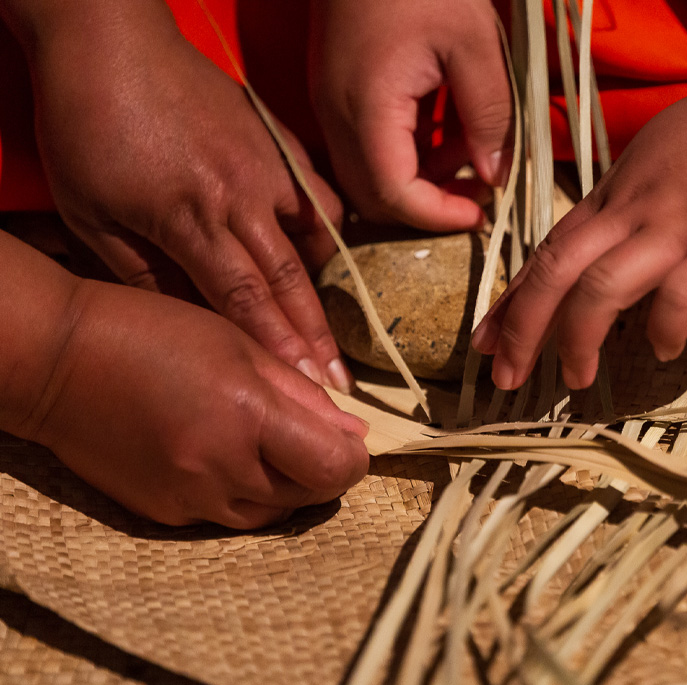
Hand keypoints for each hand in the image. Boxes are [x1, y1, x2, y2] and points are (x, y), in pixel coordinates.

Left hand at [23, 2, 351, 391]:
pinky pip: (318, 194)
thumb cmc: (87, 124)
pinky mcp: (278, 141)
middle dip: (316, 336)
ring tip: (331, 322)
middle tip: (340, 380)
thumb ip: (139, 270)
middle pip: (291, 280)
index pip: (246, 298)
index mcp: (191, 217)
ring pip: (317, 236)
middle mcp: (242, 195)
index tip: (307, 382)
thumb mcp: (87, 211)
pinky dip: (325, 230)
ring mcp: (268, 165)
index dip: (279, 346)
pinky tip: (321, 252)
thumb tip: (184, 318)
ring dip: (326, 284)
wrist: (111, 39)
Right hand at [30, 278, 369, 528]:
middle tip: (312, 439)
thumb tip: (353, 432)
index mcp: (248, 415)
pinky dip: (241, 495)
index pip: (335, 468)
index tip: (350, 440)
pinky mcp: (164, 514)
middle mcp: (222, 468)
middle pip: (309, 496)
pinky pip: (225, 519)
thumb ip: (303, 394)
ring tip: (270, 447)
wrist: (59, 362)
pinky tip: (225, 458)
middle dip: (323, 471)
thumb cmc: (153, 334)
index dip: (354, 458)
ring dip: (286, 489)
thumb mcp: (241, 344)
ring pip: (271, 515)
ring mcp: (190, 498)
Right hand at [309, 0, 511, 230]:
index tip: (480, 213)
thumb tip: (494, 175)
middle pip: (373, 196)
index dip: (437, 218)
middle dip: (429, 206)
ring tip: (472, 150)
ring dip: (421, 179)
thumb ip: (488, 116)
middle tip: (479, 191)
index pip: (392, 196)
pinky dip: (409, 153)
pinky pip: (368, 145)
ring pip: (369, 174)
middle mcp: (337, 115)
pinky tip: (448, 129)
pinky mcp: (338, 91)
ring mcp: (332, 103)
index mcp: (367, 107)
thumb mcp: (474, 45)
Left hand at [472, 66, 686, 389]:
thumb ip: (629, 199)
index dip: (513, 298)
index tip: (487, 339)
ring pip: (602, 290)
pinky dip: (663, 330)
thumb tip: (609, 235)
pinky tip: (663, 350)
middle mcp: (633, 213)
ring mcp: (676, 230)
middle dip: (523, 328)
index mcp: (615, 194)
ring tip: (576, 381)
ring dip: (579, 341)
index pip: (548, 250)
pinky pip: (679, 299)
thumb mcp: (659, 153)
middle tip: (507, 376)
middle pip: (556, 272)